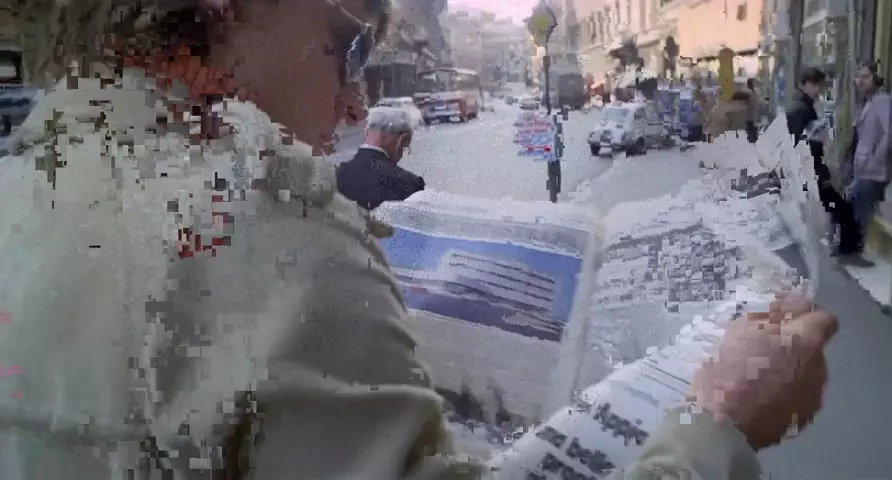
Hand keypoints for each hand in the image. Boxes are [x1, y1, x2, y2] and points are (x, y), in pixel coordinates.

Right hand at [690, 295, 837, 449]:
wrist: (723, 424)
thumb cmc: (728, 371)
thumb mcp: (740, 329)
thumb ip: (768, 315)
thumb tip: (784, 310)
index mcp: (806, 342)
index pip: (825, 318)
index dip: (804, 314)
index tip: (780, 317)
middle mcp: (819, 369)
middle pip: (812, 349)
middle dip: (792, 345)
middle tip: (760, 348)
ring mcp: (813, 398)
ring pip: (806, 375)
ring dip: (789, 371)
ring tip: (757, 377)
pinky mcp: (802, 420)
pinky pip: (797, 398)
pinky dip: (784, 394)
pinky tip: (759, 398)